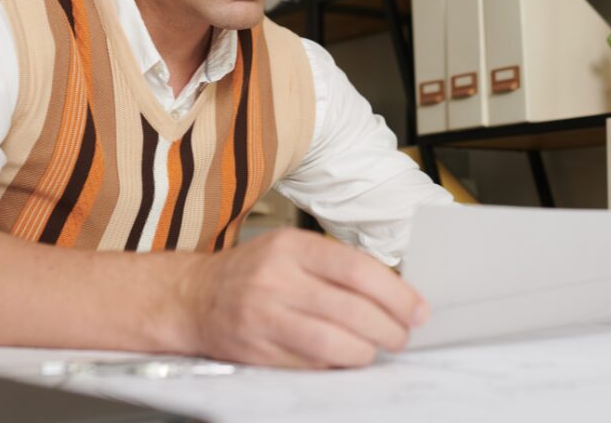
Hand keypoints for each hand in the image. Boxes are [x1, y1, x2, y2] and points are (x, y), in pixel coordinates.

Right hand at [184, 228, 427, 368]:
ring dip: (367, 351)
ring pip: (333, 343)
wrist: (193, 297)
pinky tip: (345, 356)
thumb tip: (394, 292)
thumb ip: (336, 265)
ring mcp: (265, 318)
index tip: (417, 309)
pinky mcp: (259, 351)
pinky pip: (312, 364)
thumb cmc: (254, 271)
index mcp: (291, 247)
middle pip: (351, 310)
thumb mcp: (292, 249)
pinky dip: (337, 363)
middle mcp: (277, 280)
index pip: (357, 269)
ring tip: (378, 348)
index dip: (396, 293)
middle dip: (390, 328)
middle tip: (403, 335)